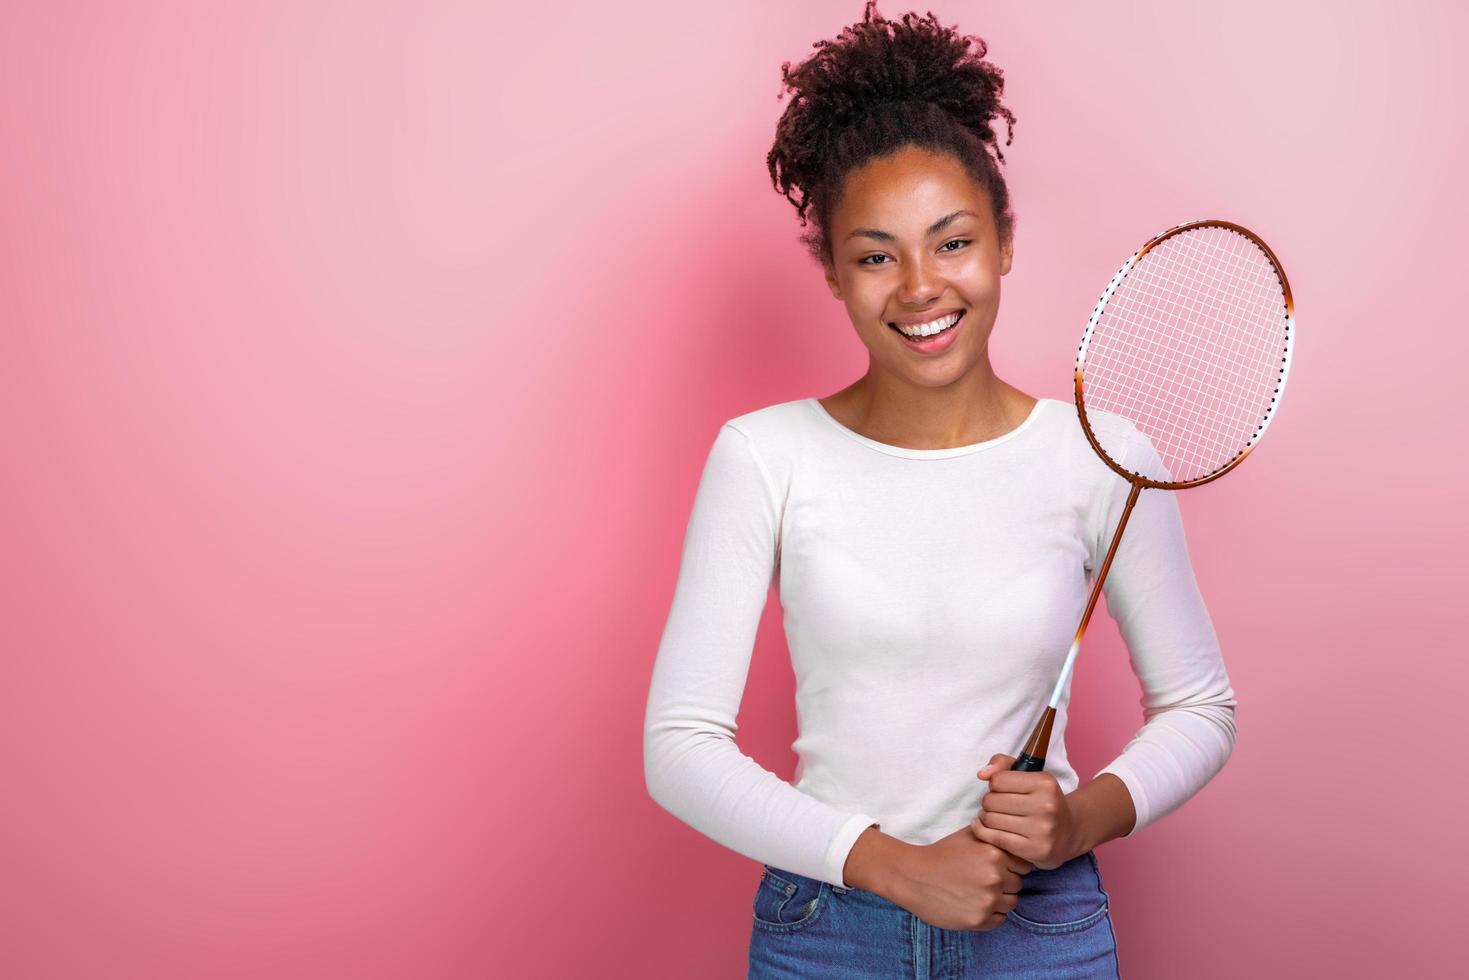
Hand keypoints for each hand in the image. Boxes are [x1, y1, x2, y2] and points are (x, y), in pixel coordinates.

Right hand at [884, 826, 1032, 931]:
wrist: (914, 876)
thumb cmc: (941, 854)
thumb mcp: (968, 835)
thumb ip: (993, 834)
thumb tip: (1013, 832)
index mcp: (996, 855)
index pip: (1024, 865)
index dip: (1011, 865)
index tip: (995, 866)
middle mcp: (996, 878)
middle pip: (1018, 885)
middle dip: (1005, 882)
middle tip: (983, 880)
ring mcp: (988, 901)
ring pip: (1011, 903)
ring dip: (999, 899)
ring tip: (978, 892)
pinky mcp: (979, 920)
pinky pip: (999, 919)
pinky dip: (990, 914)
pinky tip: (974, 904)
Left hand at [969, 753, 1085, 870]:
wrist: (1070, 832)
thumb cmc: (1042, 800)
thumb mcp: (1029, 775)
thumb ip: (1002, 764)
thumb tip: (982, 774)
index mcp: (1045, 783)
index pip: (998, 780)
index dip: (994, 785)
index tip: (1002, 791)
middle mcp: (1046, 806)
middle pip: (991, 801)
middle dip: (988, 803)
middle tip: (996, 807)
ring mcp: (1042, 829)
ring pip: (990, 819)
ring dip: (985, 818)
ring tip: (993, 817)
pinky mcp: (1035, 849)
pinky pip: (995, 838)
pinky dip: (984, 832)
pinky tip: (986, 829)